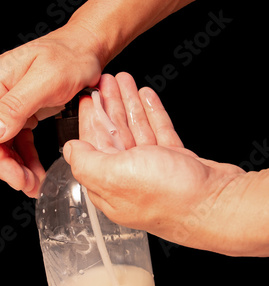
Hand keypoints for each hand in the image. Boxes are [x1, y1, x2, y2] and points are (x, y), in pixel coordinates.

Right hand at [0, 23, 102, 196]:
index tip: (17, 179)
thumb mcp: (48, 79)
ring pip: (2, 143)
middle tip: (28, 185)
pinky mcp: (18, 108)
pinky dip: (24, 156)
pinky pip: (16, 138)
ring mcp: (4, 100)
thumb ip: (17, 105)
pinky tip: (34, 169)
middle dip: (7, 167)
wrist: (86, 48)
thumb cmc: (71, 57)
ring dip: (16, 166)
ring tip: (33, 183)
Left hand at [64, 73, 245, 254]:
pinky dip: (153, 114)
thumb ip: (87, 163)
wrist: (217, 204)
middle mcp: (130, 179)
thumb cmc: (170, 196)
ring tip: (125, 81)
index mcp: (110, 186)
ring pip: (137, 131)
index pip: (93, 146)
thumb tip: (69, 151)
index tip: (87, 97)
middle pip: (115, 135)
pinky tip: (147, 98)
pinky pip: (160, 133)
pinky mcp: (176, 163)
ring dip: (130, 105)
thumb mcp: (116, 177)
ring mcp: (155, 171)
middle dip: (110, 106)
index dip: (90, 119)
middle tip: (107, 81)